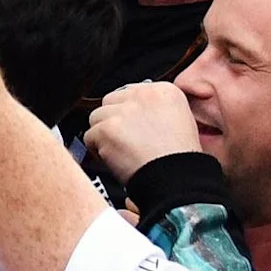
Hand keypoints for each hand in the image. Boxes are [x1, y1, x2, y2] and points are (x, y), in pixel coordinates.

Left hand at [81, 81, 203, 179]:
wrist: (178, 179)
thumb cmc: (181, 159)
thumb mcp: (181, 121)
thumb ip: (156, 109)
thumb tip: (134, 110)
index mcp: (164, 91)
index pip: (130, 93)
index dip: (128, 113)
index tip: (133, 128)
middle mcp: (143, 96)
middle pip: (111, 102)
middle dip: (114, 121)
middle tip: (126, 141)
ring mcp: (123, 111)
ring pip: (97, 117)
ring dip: (104, 135)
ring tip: (123, 152)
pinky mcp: (107, 129)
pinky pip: (89, 137)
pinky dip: (98, 151)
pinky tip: (116, 159)